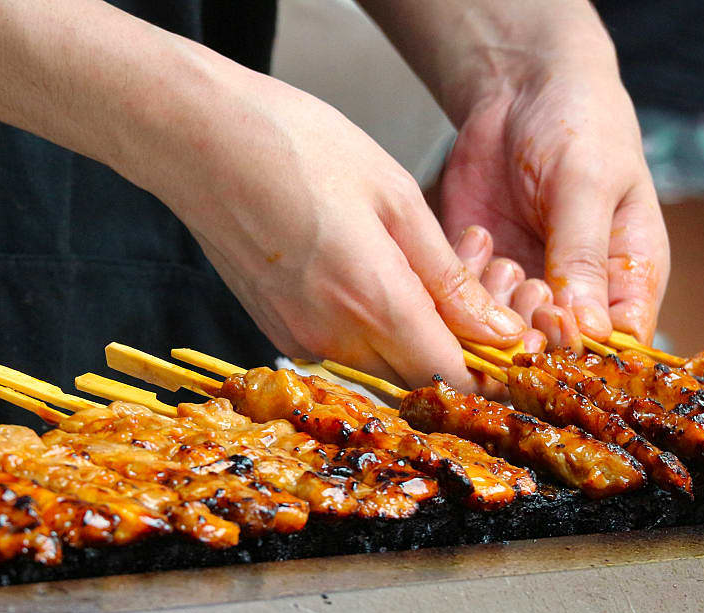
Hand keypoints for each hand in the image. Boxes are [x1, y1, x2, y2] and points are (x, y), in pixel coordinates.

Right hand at [150, 67, 526, 391]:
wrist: (198, 140)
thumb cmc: (296, 147)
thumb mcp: (394, 195)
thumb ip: (449, 275)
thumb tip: (497, 332)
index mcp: (373, 301)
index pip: (449, 380)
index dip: (485, 372)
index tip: (504, 340)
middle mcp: (333, 336)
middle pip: (415, 382)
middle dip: (453, 352)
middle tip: (470, 291)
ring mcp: (298, 337)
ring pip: (379, 368)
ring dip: (411, 338)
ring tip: (419, 269)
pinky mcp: (275, 329)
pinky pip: (341, 351)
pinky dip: (369, 330)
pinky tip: (372, 274)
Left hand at [432, 66, 669, 347]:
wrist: (520, 89)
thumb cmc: (579, 125)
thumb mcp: (587, 184)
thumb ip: (583, 255)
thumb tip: (586, 331)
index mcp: (627, 277)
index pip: (618, 345)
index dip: (586, 351)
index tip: (556, 331)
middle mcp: (578, 293)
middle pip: (556, 351)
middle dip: (531, 333)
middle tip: (518, 292)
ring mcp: (527, 285)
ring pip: (505, 335)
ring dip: (494, 308)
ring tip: (501, 255)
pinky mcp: (482, 273)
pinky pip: (465, 303)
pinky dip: (464, 282)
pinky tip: (477, 237)